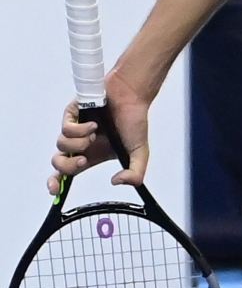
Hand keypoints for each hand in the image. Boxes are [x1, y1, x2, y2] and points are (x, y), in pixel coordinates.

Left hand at [48, 74, 150, 194]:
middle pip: (59, 164)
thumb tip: (117, 182)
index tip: (55, 191)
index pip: (68, 173)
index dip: (57, 183)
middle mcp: (81, 144)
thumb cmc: (135, 121)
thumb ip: (135, 173)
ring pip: (61, 146)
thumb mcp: (140, 153)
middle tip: (84, 159)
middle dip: (68, 166)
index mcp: (92, 155)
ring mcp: (74, 130)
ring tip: (95, 133)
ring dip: (79, 144)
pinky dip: (79, 129)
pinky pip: (65, 129)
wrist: (132, 96)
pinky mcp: (70, 115)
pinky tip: (93, 124)